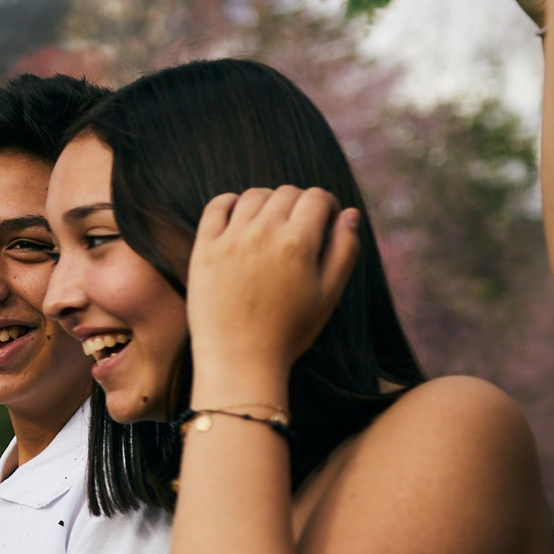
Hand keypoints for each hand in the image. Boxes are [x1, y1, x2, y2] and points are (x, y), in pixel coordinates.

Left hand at [182, 187, 361, 405]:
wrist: (239, 360)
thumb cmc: (289, 331)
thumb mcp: (329, 294)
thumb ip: (345, 249)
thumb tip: (350, 213)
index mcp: (298, 243)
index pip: (318, 197)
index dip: (328, 205)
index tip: (326, 221)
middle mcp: (263, 233)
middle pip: (287, 193)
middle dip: (300, 204)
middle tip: (300, 228)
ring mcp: (230, 239)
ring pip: (254, 196)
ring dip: (268, 202)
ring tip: (272, 224)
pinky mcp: (204, 248)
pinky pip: (217, 206)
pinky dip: (231, 202)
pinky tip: (240, 217)